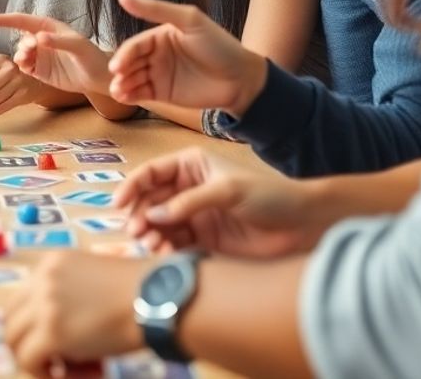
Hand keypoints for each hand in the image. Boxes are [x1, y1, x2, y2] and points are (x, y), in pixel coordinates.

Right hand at [0, 13, 109, 94]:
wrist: (98, 78)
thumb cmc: (91, 57)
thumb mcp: (77, 46)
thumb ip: (58, 41)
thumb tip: (39, 38)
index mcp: (48, 26)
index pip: (21, 20)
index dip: (3, 20)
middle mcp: (41, 39)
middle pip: (21, 38)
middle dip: (23, 43)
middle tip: (33, 49)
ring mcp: (39, 55)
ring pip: (20, 53)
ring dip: (21, 55)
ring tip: (31, 59)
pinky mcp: (39, 71)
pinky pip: (24, 66)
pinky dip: (23, 65)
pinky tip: (29, 67)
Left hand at [5, 251, 148, 375]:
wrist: (157, 298)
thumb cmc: (140, 292)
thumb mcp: (94, 282)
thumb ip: (70, 297)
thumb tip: (57, 334)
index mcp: (52, 263)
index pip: (24, 299)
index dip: (39, 327)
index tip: (67, 343)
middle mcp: (42, 279)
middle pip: (12, 319)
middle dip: (32, 345)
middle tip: (63, 363)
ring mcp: (44, 304)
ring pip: (14, 342)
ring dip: (40, 362)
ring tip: (76, 371)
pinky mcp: (51, 332)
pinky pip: (29, 360)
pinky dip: (45, 375)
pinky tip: (78, 375)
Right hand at [107, 0, 267, 113]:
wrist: (242, 79)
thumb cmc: (219, 45)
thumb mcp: (189, 20)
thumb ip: (156, 9)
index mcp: (160, 35)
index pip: (135, 44)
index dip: (124, 54)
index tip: (117, 65)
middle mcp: (156, 54)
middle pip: (130, 62)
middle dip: (121, 71)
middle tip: (117, 78)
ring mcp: (159, 74)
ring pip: (132, 78)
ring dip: (122, 84)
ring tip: (118, 92)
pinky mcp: (162, 93)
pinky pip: (140, 93)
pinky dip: (130, 95)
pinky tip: (124, 97)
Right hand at [115, 148, 317, 257]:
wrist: (302, 226)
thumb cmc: (269, 195)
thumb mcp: (227, 190)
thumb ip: (188, 202)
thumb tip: (153, 216)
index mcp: (191, 166)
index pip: (152, 173)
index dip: (133, 187)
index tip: (118, 205)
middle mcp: (186, 189)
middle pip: (150, 201)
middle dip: (140, 215)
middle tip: (137, 231)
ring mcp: (193, 215)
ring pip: (159, 224)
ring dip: (150, 234)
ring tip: (151, 244)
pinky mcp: (202, 241)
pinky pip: (174, 244)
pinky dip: (165, 249)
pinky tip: (165, 254)